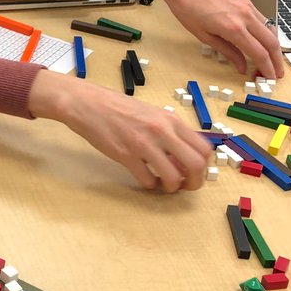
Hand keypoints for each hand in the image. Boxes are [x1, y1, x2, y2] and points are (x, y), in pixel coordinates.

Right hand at [29, 72, 212, 190]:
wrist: (87, 103)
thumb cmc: (117, 107)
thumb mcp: (151, 113)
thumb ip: (168, 131)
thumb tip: (182, 156)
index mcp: (170, 120)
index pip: (204, 148)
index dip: (204, 166)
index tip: (194, 171)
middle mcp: (161, 131)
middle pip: (195, 165)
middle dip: (194, 182)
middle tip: (185, 185)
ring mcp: (143, 144)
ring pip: (173, 177)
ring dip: (171, 187)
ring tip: (163, 184)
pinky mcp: (125, 155)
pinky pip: (147, 180)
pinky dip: (150, 185)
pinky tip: (145, 179)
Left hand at [130, 0, 283, 78]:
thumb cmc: (187, 8)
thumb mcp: (204, 36)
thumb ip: (227, 52)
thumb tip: (241, 66)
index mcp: (234, 28)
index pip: (259, 53)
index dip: (266, 68)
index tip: (268, 78)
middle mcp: (245, 17)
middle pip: (272, 43)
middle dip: (277, 61)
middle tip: (276, 74)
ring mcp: (248, 7)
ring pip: (271, 30)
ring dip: (275, 47)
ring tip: (272, 61)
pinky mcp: (247, 2)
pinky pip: (264, 21)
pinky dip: (268, 34)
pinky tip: (264, 42)